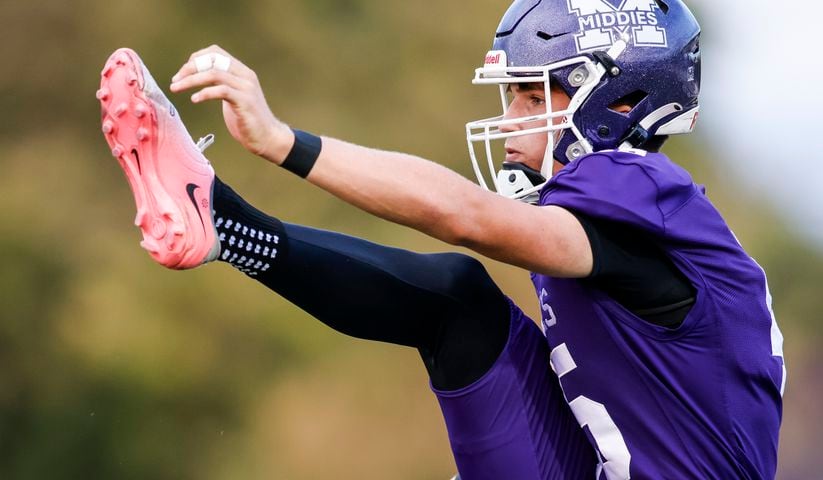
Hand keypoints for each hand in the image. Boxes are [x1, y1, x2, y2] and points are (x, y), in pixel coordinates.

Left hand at [170, 45, 293, 162]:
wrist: (268, 138)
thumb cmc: (248, 120)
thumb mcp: (233, 97)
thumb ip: (221, 85)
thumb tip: (199, 78)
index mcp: (242, 72)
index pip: (216, 53)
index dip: (196, 58)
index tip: (182, 72)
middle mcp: (245, 76)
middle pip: (212, 61)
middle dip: (189, 68)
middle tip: (175, 80)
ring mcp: (246, 88)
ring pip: (214, 74)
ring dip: (191, 80)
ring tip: (176, 88)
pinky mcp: (245, 102)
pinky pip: (222, 91)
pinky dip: (205, 93)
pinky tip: (194, 99)